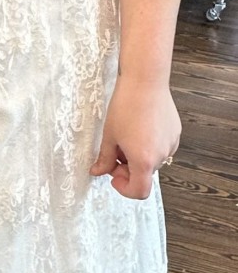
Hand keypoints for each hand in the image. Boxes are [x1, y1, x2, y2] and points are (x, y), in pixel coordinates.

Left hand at [89, 73, 180, 199]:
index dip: (124, 189)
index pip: (139, 192)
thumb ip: (104, 158)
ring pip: (152, 161)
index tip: (114, 176)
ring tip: (127, 136)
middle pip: (144, 175)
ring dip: (138, 157)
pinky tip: (139, 129)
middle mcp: (161, 155)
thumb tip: (97, 171)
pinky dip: (149, 146)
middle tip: (114, 151)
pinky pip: (161, 148)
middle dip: (127, 168)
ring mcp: (171, 144)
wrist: (145, 80)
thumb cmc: (126, 105)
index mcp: (144, 160)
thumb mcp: (110, 136)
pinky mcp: (175, 133)